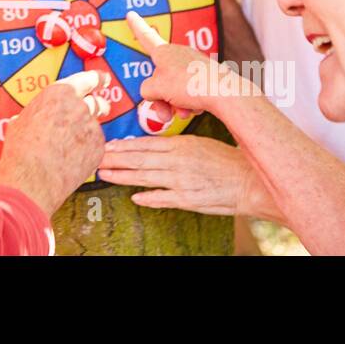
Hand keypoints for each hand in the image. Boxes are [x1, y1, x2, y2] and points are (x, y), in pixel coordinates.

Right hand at [0, 70, 108, 215]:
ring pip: (95, 125)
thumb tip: (22, 119)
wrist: (33, 178)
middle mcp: (79, 105)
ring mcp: (91, 126)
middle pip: (97, 102)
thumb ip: (33, 115)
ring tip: (75, 144)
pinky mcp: (98, 147)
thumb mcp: (20, 122)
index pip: (87, 79)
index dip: (97, 79)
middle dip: (99, 106)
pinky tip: (74, 159)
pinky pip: (96, 145)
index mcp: (59, 93)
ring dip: (89, 131)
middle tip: (97, 111)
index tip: (103, 79)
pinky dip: (89, 149)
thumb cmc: (22, 149)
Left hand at [98, 135, 265, 216]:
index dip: (123, 146)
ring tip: (105, 174)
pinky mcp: (189, 199)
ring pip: (145, 177)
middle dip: (114, 159)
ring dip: (122, 176)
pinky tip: (134, 197)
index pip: (144, 145)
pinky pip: (164, 199)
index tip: (106, 146)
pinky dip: (149, 198)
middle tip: (95, 158)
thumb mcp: (198, 143)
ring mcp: (182, 181)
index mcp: (180, 145)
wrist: (249, 180)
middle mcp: (178, 161)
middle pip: (139, 160)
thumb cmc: (225, 160)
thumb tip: (150, 146)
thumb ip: (174, 146)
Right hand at [127, 11, 222, 114]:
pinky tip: (196, 109)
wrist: (224, 92)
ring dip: (175, 104)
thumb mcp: (155, 89)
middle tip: (163, 114)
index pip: (146, 37)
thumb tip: (156, 93)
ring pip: (175, 88)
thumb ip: (147, 89)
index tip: (131, 13)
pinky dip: (190, 103)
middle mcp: (178, 54)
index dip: (136, 26)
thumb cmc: (188, 85)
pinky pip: (190, 92)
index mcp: (164, 51)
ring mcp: (194, 65)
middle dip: (159, 98)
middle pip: (160, 78)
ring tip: (182, 113)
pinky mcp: (207, 77)